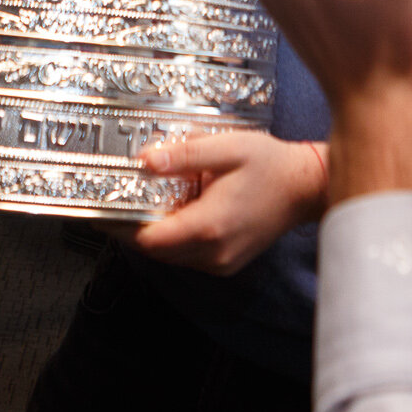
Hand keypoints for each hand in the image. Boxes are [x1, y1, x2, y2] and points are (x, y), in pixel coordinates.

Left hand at [135, 130, 327, 273]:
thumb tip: (145, 160)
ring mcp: (221, 262)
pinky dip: (176, 240)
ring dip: (156, 236)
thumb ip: (184, 155)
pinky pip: (188, 257)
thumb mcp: (227, 148)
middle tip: (119, 203)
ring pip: (170, 257)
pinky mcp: (227, 263)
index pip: (148, 240)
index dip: (121, 226)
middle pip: (155, 251)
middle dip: (134, 229)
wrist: (306, 188)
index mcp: (209, 225)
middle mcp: (213, 252)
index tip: (105, 209)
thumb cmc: (270, 165)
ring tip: (149, 204)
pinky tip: (179, 214)